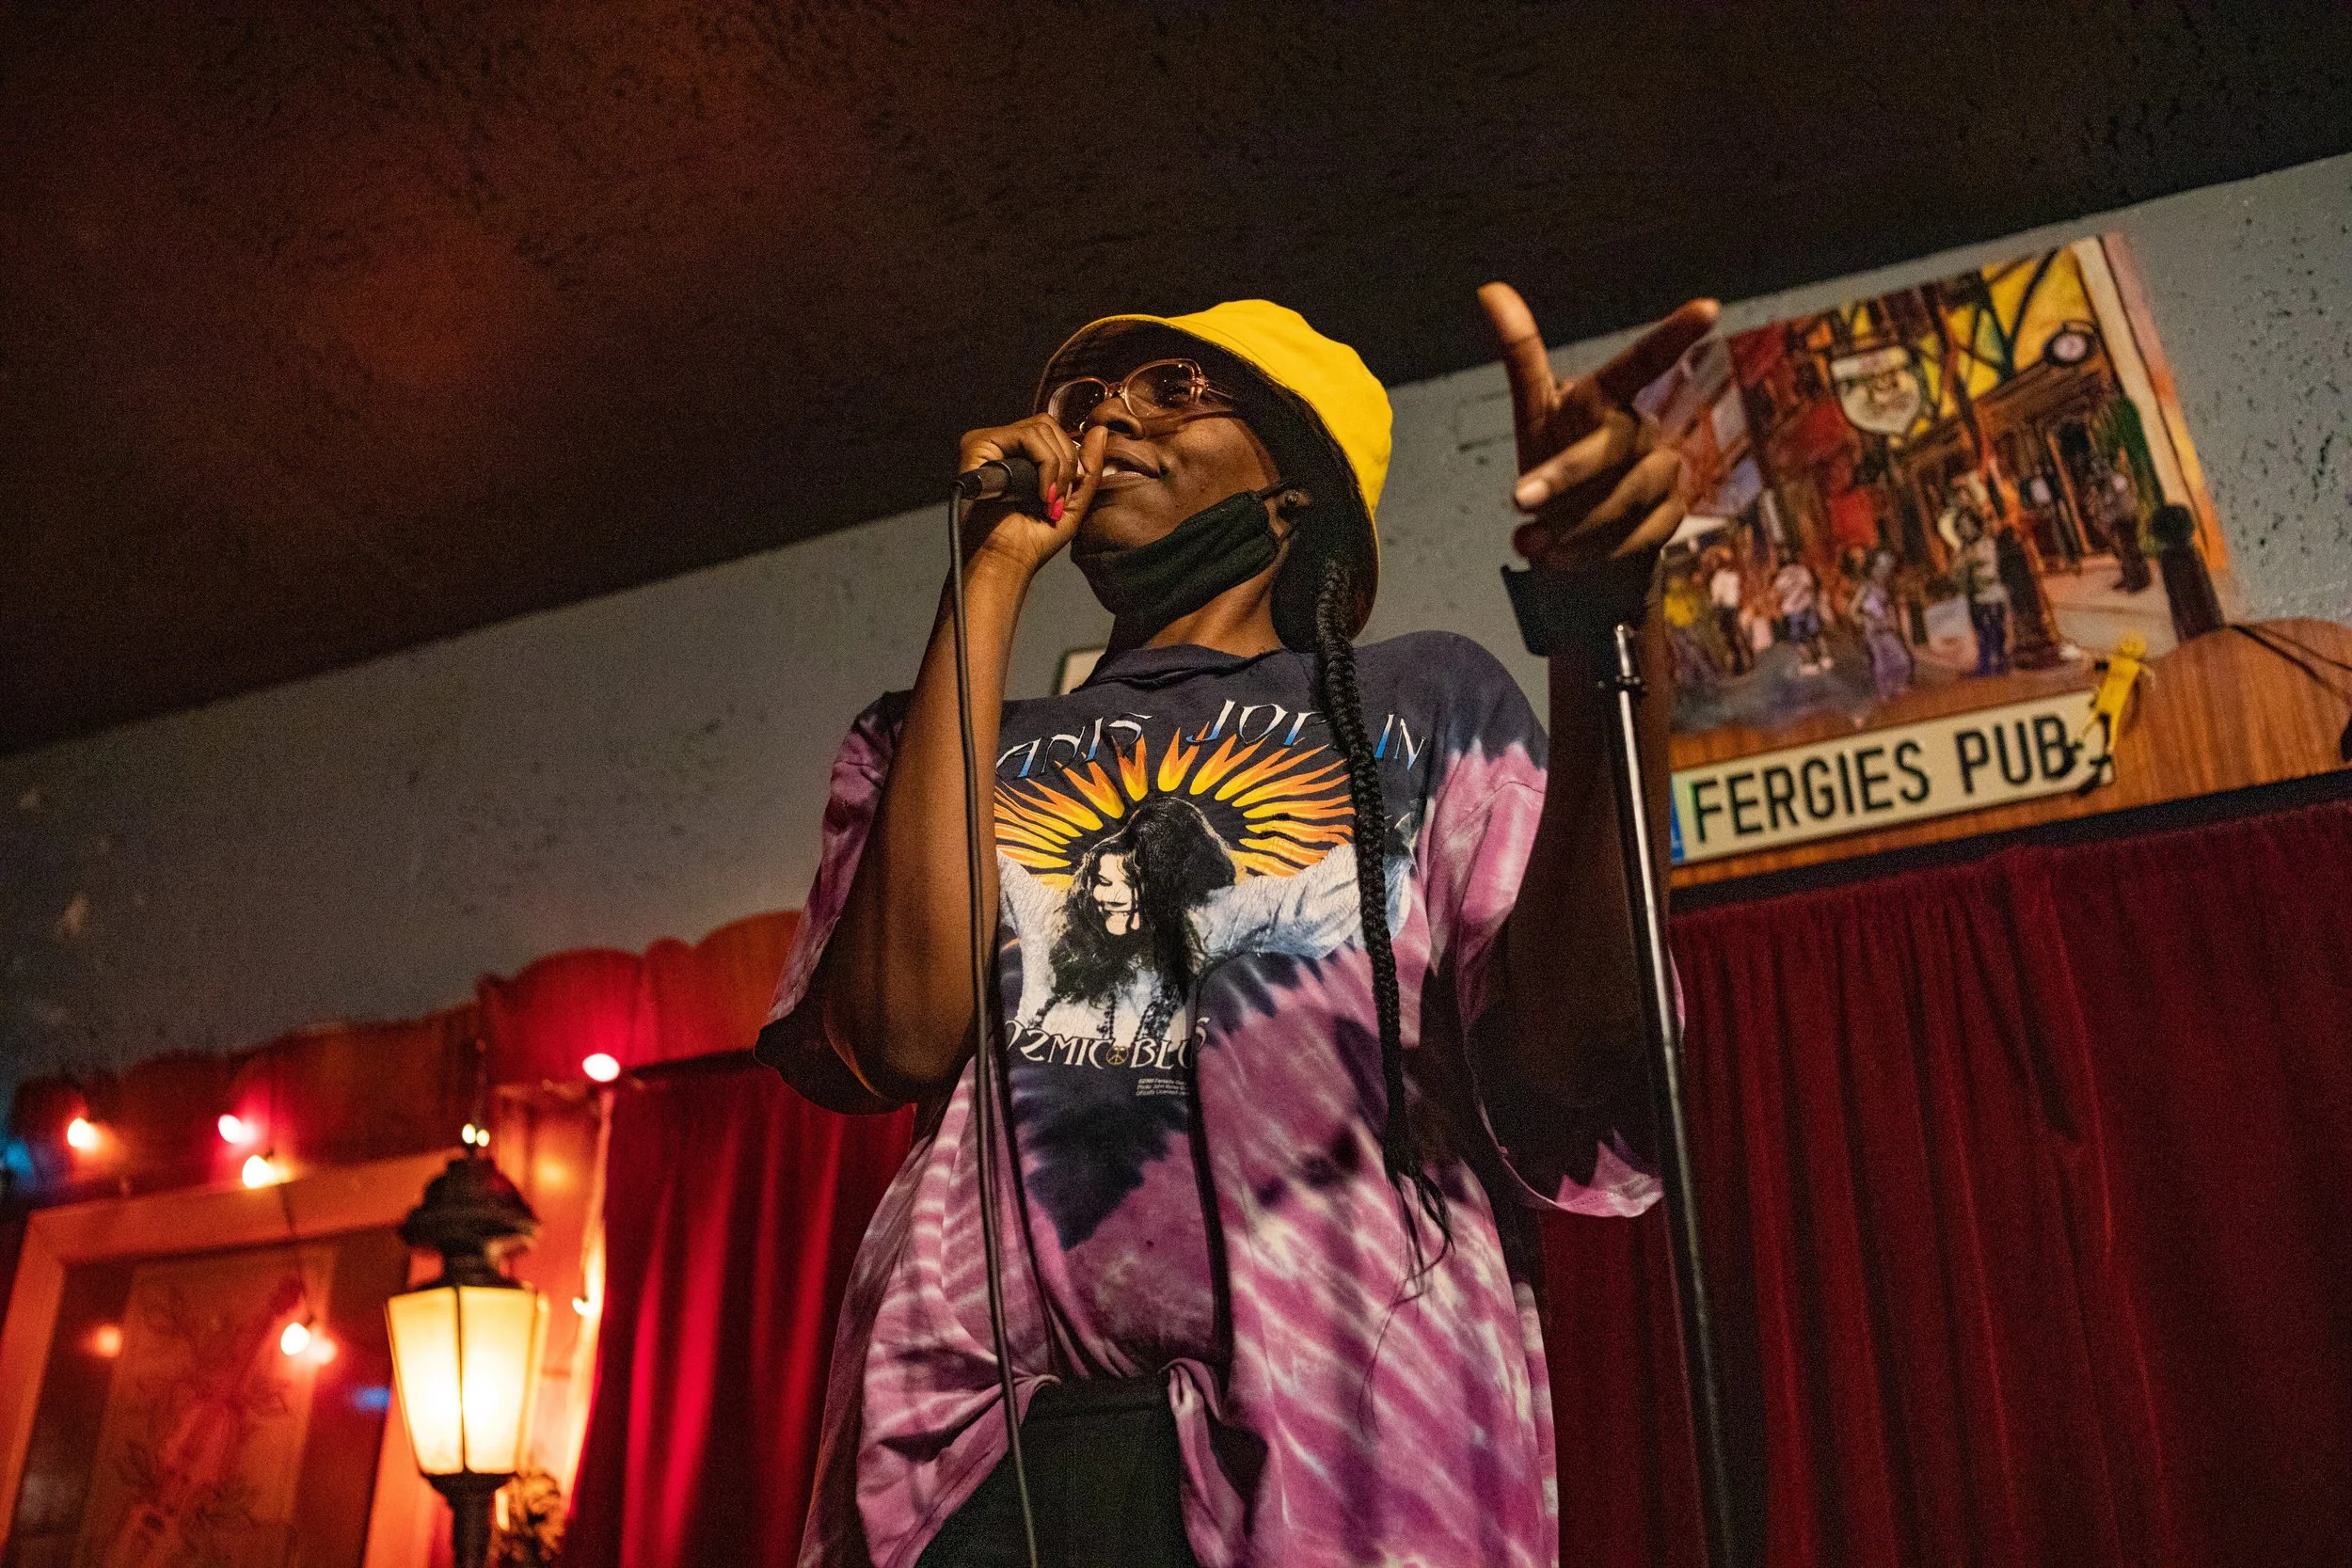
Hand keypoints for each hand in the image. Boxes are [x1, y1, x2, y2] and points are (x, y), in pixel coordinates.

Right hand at [957, 415, 1109, 576]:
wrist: (1006, 560)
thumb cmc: (1031, 540)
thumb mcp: (1073, 502)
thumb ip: (1089, 467)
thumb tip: (1100, 430)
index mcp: (1019, 456)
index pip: (1053, 432)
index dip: (1069, 460)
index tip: (1063, 497)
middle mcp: (1003, 446)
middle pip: (1048, 425)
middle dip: (1066, 463)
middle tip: (1057, 499)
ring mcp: (989, 444)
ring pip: (1040, 428)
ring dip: (1056, 467)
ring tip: (1047, 499)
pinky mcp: (978, 445)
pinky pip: (1027, 436)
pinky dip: (1044, 464)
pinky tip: (1039, 494)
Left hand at [1477, 286, 1718, 575]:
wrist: (1577, 547)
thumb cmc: (1556, 467)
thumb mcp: (1535, 415)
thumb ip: (1521, 355)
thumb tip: (1488, 287)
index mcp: (1609, 399)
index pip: (1641, 364)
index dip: (1673, 336)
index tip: (1709, 307)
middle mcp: (1642, 430)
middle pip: (1612, 447)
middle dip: (1563, 475)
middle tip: (1517, 499)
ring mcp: (1664, 474)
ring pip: (1625, 496)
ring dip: (1572, 524)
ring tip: (1530, 543)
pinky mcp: (1671, 517)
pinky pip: (1638, 535)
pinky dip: (1593, 551)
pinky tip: (1558, 560)